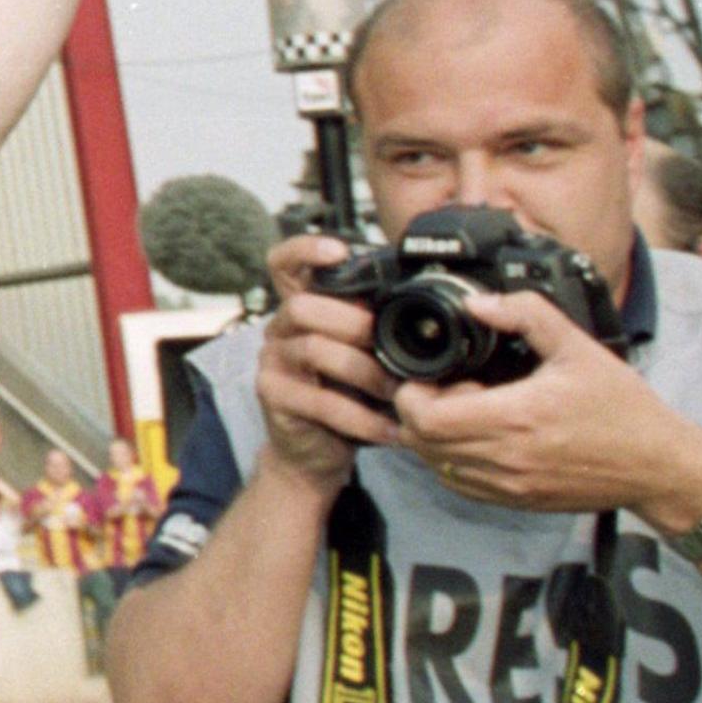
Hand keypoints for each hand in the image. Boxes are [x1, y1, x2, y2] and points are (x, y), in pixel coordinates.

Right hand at [253, 232, 396, 489]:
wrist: (315, 452)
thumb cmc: (346, 396)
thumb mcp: (363, 356)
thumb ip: (376, 329)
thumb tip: (429, 312)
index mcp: (302, 309)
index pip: (284, 264)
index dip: (305, 250)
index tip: (340, 251)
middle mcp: (280, 329)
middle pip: (303, 306)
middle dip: (352, 323)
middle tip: (388, 346)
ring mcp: (272, 362)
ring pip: (313, 350)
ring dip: (365, 373)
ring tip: (398, 394)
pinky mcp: (274, 397)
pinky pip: (320, 402)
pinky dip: (362, 418)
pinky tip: (391, 430)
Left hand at [393, 286, 701, 527]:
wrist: (660, 465)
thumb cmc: (623, 409)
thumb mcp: (578, 347)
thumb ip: (526, 314)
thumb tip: (479, 303)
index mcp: (515, 418)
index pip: (424, 417)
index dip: (413, 394)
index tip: (433, 375)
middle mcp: (506, 458)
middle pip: (421, 442)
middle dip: (418, 412)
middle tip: (448, 389)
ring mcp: (510, 486)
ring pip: (436, 465)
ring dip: (434, 438)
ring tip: (467, 411)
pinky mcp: (517, 501)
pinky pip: (461, 484)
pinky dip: (453, 460)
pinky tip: (479, 436)